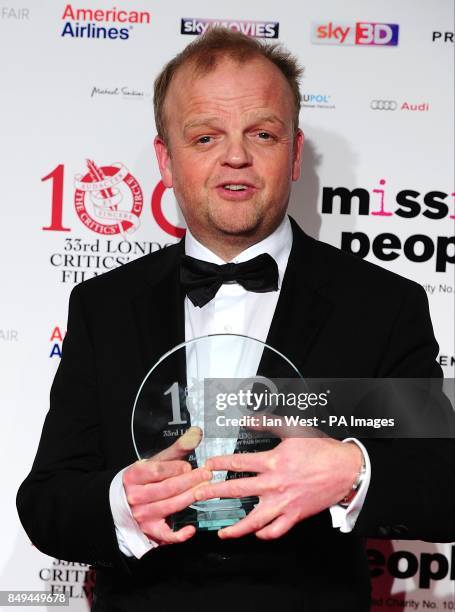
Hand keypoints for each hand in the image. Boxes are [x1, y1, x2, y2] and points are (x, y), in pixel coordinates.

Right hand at [123, 427, 211, 544]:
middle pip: (166, 488)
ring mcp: (142, 515)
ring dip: (189, 498)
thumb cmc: (143, 480)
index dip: (175, 468)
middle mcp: (135, 496)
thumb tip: (196, 433)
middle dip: (189, 481)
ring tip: (205, 489)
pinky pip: (165, 535)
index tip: (189, 466)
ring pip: (169, 506)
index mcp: (134, 476)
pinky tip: (191, 529)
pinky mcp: (149, 531)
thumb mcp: (156, 461)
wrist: (124, 502)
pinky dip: (178, 535)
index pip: (156, 471)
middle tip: (206, 475)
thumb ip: (177, 449)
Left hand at [194, 437, 361, 539]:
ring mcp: (284, 502)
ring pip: (254, 520)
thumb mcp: (294, 429)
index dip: (219, 463)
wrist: (345, 469)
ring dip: (235, 528)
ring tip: (222, 532)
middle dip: (214, 493)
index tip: (207, 466)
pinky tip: (256, 534)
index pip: (238, 462)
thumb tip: (248, 419)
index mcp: (273, 461)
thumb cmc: (321, 449)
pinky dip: (264, 534)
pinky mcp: (295, 515)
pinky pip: (276, 530)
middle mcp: (275, 484)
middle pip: (237, 490)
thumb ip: (268, 423)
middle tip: (198, 495)